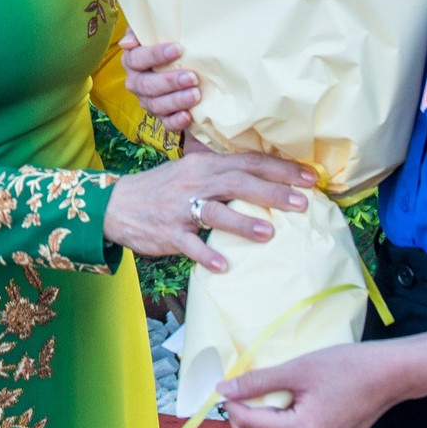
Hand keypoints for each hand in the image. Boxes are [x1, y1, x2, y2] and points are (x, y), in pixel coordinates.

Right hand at [102, 151, 314, 270]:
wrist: (116, 204)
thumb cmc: (162, 189)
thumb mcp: (190, 171)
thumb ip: (222, 170)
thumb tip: (265, 171)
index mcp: (205, 165)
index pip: (248, 162)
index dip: (280, 168)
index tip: (311, 177)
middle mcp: (195, 182)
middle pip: (238, 182)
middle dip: (272, 192)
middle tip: (302, 202)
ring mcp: (180, 208)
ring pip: (215, 212)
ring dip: (242, 221)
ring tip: (269, 232)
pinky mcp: (168, 233)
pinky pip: (189, 244)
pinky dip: (206, 254)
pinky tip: (224, 265)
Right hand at [119, 30, 199, 133]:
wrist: (182, 67)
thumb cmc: (169, 47)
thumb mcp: (156, 34)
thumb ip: (139, 32)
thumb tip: (127, 43)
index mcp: (132, 62)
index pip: (137, 59)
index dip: (156, 55)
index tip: (178, 49)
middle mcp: (136, 83)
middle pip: (147, 85)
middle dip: (170, 81)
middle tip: (192, 77)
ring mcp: (148, 102)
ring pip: (156, 105)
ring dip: (176, 100)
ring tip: (195, 94)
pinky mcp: (162, 117)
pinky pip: (166, 123)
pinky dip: (176, 121)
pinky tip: (188, 116)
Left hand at [223, 285, 426, 427]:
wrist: (392, 374)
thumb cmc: (347, 365)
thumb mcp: (297, 368)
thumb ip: (257, 380)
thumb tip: (224, 388)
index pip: (249, 427)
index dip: (231, 405)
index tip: (225, 384)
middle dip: (241, 419)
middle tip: (237, 390)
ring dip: (260, 424)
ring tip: (260, 392)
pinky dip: (282, 426)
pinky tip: (284, 401)